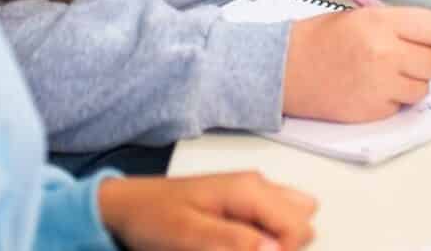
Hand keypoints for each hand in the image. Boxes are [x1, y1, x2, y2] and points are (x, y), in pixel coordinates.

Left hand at [98, 173, 315, 250]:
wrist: (129, 206)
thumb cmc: (154, 217)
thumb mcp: (189, 236)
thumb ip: (235, 241)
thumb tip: (276, 249)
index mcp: (249, 189)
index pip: (298, 227)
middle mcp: (258, 186)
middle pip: (301, 224)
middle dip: (282, 248)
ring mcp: (252, 193)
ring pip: (291, 222)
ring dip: (275, 243)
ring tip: (241, 248)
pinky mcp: (244, 204)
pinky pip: (272, 223)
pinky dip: (264, 240)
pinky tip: (240, 245)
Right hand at [282, 6, 430, 120]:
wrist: (285, 69)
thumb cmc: (320, 39)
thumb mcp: (360, 17)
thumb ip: (396, 27)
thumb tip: (427, 42)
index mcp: (382, 22)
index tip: (422, 40)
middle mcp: (386, 53)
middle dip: (426, 63)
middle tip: (408, 61)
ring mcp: (381, 84)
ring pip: (422, 89)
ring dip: (411, 84)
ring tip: (386, 76)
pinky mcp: (373, 111)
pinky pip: (400, 106)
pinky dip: (391, 101)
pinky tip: (370, 90)